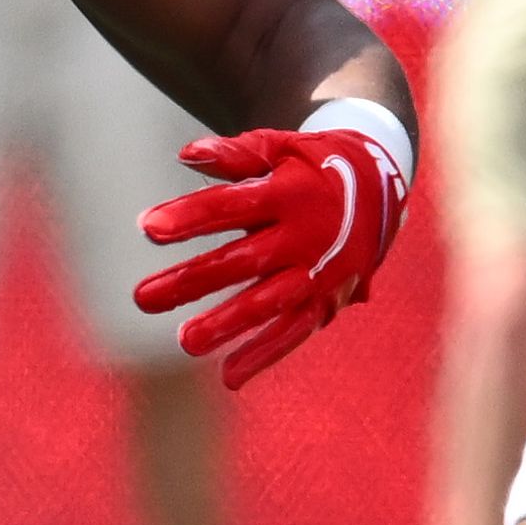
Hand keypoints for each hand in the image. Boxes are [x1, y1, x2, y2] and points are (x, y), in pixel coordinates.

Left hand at [133, 116, 406, 387]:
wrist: (381, 189)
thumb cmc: (312, 166)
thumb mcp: (280, 147)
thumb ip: (234, 155)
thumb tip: (187, 155)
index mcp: (288, 193)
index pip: (231, 206)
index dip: (190, 217)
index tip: (147, 228)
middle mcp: (305, 237)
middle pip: (243, 261)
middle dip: (193, 281)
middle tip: (143, 298)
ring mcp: (317, 273)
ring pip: (269, 303)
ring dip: (228, 324)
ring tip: (185, 341)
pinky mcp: (326, 302)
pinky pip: (294, 332)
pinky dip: (265, 355)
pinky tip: (229, 377)